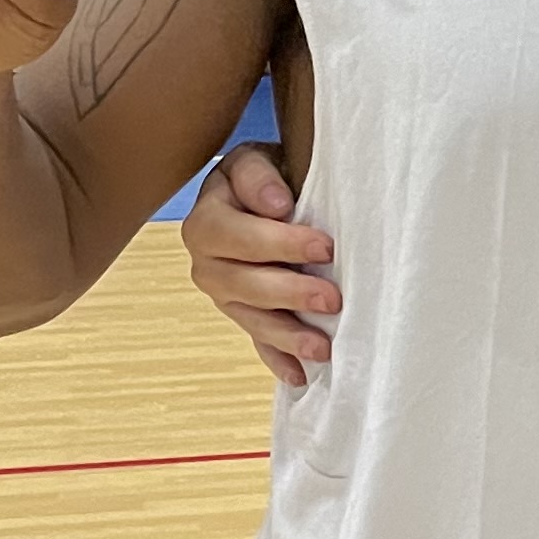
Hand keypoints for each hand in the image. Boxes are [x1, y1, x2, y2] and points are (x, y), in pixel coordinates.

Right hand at [182, 142, 342, 388]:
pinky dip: (278, 360)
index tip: (325, 246)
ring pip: (250, 319)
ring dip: (286, 335)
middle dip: (289, 293)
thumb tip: (277, 206)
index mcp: (207, 220)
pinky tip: (300, 376)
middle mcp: (207, 262)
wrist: (261, 194)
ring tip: (322, 348)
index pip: (237, 235)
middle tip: (331, 299)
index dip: (280, 242)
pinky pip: (257, 341)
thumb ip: (259, 177)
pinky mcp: (243, 315)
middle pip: (242, 284)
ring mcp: (224, 294)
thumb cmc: (264, 177)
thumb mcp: (255, 161)